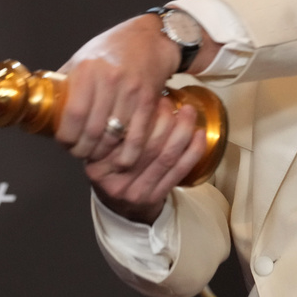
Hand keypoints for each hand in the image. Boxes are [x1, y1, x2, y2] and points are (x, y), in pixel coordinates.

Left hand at [55, 13, 180, 166]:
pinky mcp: (149, 101)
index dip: (66, 137)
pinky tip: (121, 159)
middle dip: (83, 150)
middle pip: (92, 130)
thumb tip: (45, 106)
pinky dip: (128, 154)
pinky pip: (137, 136)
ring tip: (98, 155)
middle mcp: (109, 79)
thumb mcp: (82, 58)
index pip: (73, 114)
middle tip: (80, 153)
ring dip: (104, 153)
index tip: (65, 144)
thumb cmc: (111, 49)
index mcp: (87, 69)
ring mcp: (131, 91)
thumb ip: (66, 83)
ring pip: (113, 136)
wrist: (148, 38)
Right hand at [87, 97, 206, 223]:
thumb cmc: (113, 168)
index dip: (140, 113)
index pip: (121, 136)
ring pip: (165, 156)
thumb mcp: (99, 150)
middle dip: (164, 119)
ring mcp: (136, 191)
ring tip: (188, 112)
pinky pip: (179, 171)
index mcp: (97, 165)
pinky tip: (199, 134)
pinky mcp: (155, 197)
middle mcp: (116, 181)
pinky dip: (193, 151)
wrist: (120, 206)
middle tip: (170, 102)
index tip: (150, 95)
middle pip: (146, 145)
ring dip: (182, 130)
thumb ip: (111, 128)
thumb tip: (137, 89)